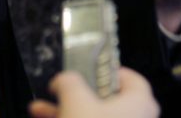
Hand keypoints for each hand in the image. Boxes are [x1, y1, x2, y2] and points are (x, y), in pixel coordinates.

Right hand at [28, 68, 159, 117]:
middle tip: (58, 91)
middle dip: (75, 95)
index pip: (130, 78)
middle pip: (105, 100)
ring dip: (67, 112)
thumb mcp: (75, 99)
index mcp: (140, 102)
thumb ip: (69, 82)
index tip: (87, 69)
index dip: (107, 71)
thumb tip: (63, 80)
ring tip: (40, 110)